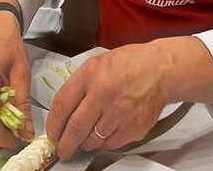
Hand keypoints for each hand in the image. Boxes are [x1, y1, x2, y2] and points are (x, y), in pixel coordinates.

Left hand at [46, 42, 171, 159]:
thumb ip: (79, 84)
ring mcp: (119, 113)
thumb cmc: (129, 63)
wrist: (160, 69)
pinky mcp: (133, 128)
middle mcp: (103, 94)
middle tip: (62, 150)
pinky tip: (104, 133)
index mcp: (91, 75)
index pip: (63, 105)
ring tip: (85, 139)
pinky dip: (104, 143)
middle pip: (75, 129)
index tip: (52, 134)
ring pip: (93, 140)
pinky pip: (111, 144)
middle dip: (65, 144)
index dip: (53, 124)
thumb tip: (64, 110)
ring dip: (85, 144)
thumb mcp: (97, 63)